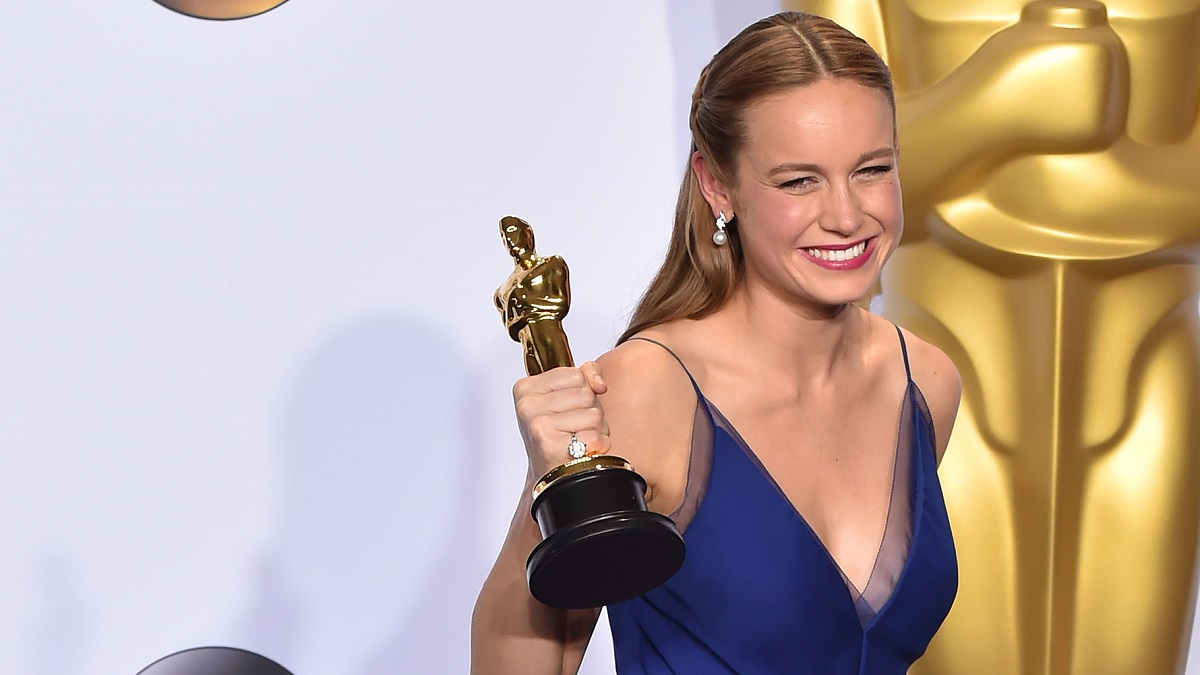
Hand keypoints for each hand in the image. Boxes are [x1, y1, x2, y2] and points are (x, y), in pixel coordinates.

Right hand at [512, 362, 610, 479]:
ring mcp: (537, 425)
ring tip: (578, 439)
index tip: (567, 409)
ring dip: (596, 429)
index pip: (576, 374)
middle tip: (574, 427)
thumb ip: (584, 375)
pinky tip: (582, 451)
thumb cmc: (559, 434)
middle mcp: (527, 405)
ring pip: (594, 415)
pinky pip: (594, 437)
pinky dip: (598, 446)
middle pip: (586, 394)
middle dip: (590, 411)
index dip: (582, 392)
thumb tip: (598, 383)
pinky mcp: (550, 446)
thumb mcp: (566, 396)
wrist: (551, 475)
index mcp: (526, 388)